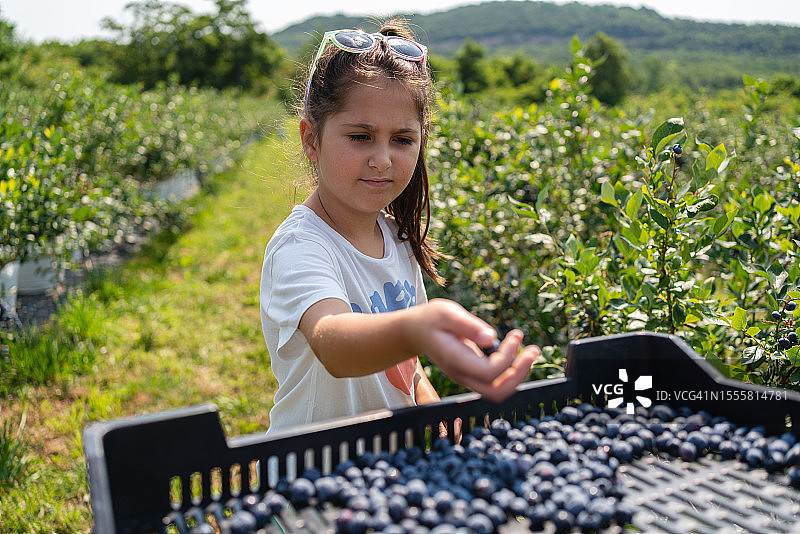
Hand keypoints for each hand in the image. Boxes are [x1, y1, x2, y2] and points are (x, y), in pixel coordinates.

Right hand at [410, 299, 540, 402]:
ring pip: (498, 391)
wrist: (415, 332)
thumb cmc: (430, 319)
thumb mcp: (447, 313)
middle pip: (496, 391)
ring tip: (530, 351)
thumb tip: (490, 337)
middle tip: (532, 351)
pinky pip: (495, 383)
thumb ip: (468, 325)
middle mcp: (461, 375)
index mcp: (455, 360)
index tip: (515, 335)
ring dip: (518, 375)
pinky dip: (511, 372)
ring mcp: (466, 377)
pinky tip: (517, 352)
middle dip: (520, 374)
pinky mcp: (472, 374)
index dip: (508, 357)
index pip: (489, 371)